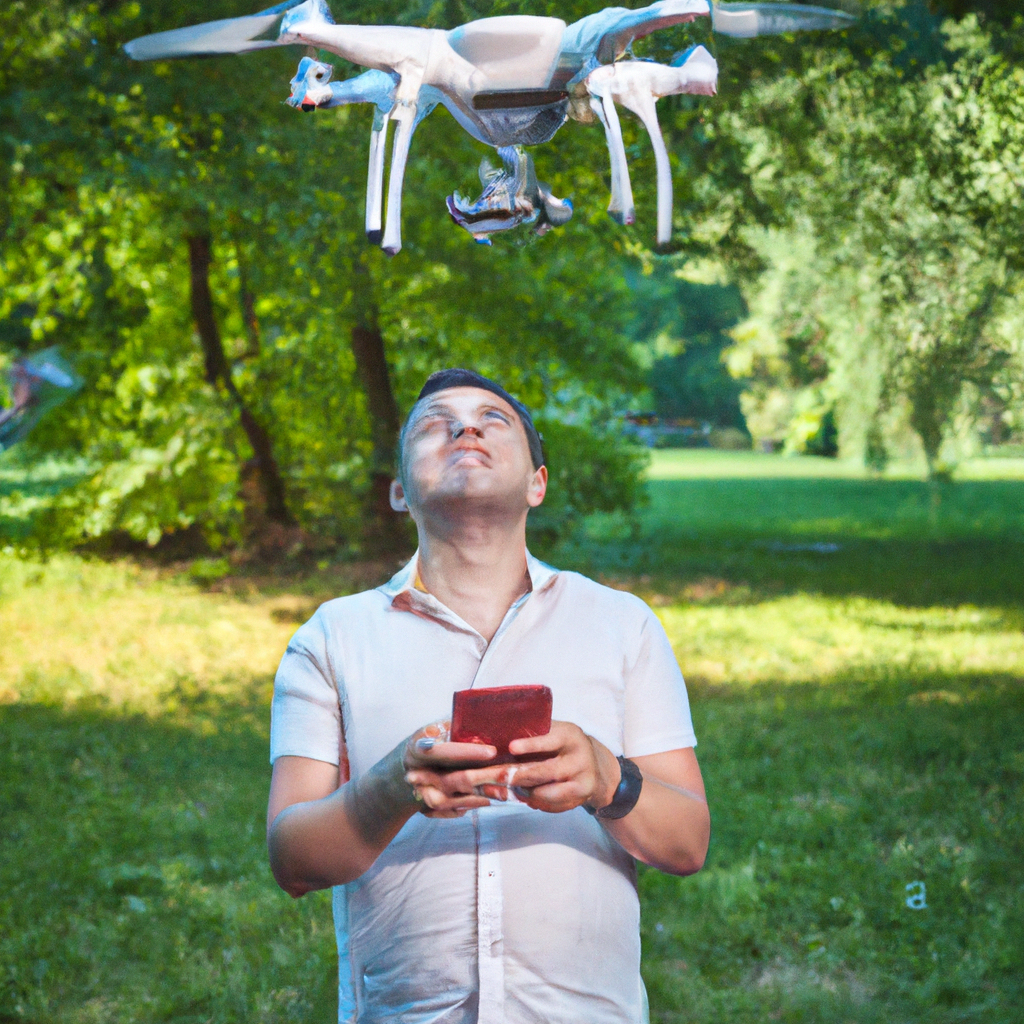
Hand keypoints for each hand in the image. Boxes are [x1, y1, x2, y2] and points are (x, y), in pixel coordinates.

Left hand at [410, 721, 620, 814]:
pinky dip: (535, 802)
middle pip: (545, 771)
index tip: (510, 747)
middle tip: (495, 777)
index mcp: (569, 735)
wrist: (599, 768)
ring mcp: (582, 780)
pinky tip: (524, 796)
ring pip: (546, 792)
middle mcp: (579, 757)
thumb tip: (497, 736)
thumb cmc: (565, 746)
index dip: (530, 744)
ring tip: (506, 788)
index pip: (549, 739)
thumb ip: (535, 733)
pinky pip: (551, 805)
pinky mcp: (580, 798)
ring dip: (523, 793)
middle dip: (517, 776)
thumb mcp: (556, 731)